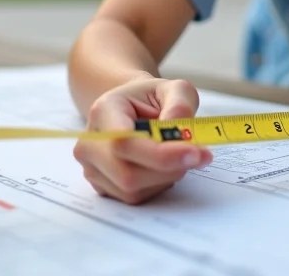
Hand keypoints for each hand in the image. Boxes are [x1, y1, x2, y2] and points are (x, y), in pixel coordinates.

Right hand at [72, 76, 213, 204]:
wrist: (133, 109)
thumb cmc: (150, 99)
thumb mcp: (173, 88)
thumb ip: (181, 103)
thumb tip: (181, 131)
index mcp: (103, 111)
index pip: (124, 141)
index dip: (160, 154)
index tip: (193, 152)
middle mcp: (90, 143)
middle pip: (128, 174)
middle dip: (169, 168)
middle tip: (198, 154)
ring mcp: (92, 168)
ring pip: (134, 190)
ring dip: (165, 177)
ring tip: (174, 154)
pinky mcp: (102, 187)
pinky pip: (135, 198)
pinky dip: (157, 185)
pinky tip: (160, 166)